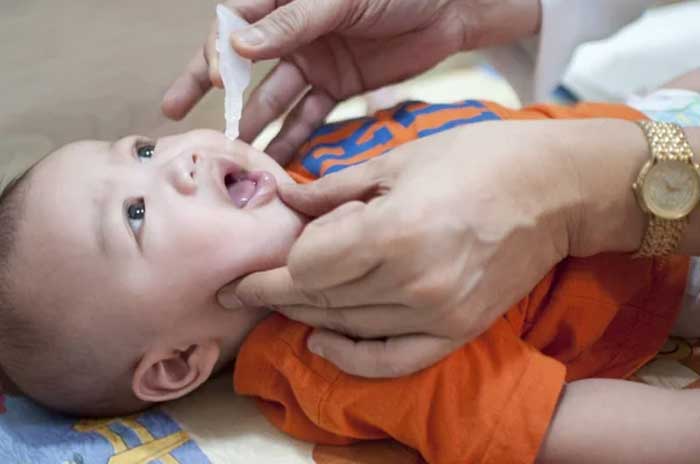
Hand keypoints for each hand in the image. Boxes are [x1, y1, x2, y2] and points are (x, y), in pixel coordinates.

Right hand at [162, 0, 540, 162]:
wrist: (452, 6)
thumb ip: (292, 22)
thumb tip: (238, 46)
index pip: (234, 24)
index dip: (217, 52)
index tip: (213, 79)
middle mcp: (292, 33)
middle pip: (242, 65)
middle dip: (210, 89)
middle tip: (176, 114)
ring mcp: (314, 63)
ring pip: (274, 98)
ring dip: (254, 125)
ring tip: (235, 155)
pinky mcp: (338, 88)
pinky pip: (309, 116)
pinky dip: (294, 138)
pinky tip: (276, 161)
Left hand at [218, 120, 582, 376]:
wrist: (554, 188)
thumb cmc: (479, 158)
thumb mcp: (398, 158)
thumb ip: (335, 189)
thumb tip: (286, 201)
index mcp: (393, 231)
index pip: (306, 267)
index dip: (267, 272)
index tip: (240, 276)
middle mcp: (412, 281)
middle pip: (320, 300)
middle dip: (274, 296)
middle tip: (243, 291)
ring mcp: (438, 312)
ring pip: (348, 327)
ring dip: (305, 317)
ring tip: (279, 303)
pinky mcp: (458, 329)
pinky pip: (393, 358)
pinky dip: (352, 358)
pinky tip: (323, 343)